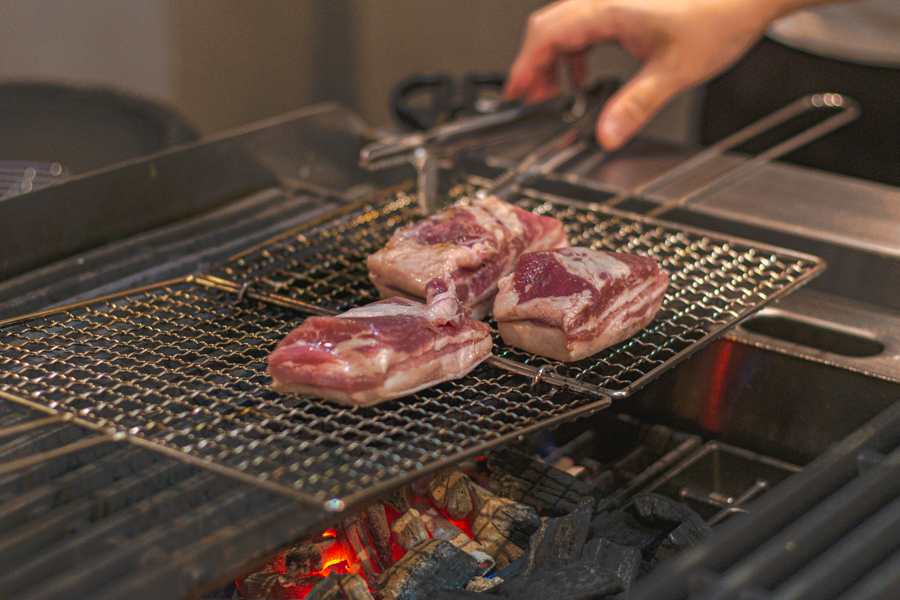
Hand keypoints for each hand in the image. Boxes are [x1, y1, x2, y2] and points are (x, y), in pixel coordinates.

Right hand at [505, 0, 817, 149]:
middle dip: (535, 66)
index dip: (524, 67)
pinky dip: (577, 51)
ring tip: (557, 92)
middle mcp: (605, 0)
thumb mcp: (675, 71)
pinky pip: (586, 25)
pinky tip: (587, 74)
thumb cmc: (720, 16)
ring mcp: (614, 0)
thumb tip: (607, 135)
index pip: (546, 36)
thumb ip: (636, 106)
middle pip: (548, 28)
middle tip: (530, 99)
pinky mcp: (626, 4)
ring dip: (555, 60)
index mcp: (607, 10)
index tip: (515, 93)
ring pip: (566, 25)